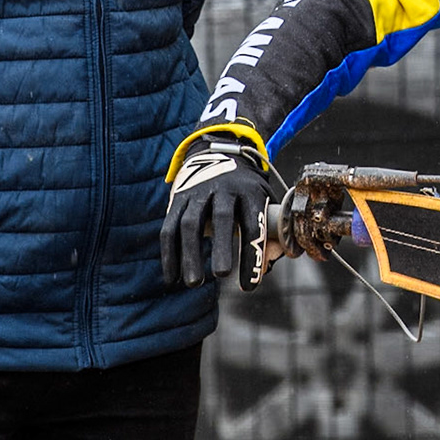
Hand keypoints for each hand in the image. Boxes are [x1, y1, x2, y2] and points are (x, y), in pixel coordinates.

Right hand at [160, 141, 270, 290]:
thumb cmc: (245, 190)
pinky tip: (173, 277)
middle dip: (222, 246)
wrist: (217, 153)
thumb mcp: (264, 203)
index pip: (254, 224)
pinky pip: (169, 227)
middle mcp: (224, 189)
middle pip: (223, 217)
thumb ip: (269, 234)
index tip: (249, 285)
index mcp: (250, 191)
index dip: (253, 255)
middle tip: (222, 275)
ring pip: (191, 223)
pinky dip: (169, 253)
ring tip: (194, 283)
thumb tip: (266, 267)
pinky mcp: (177, 199)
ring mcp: (197, 192)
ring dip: (190, 254)